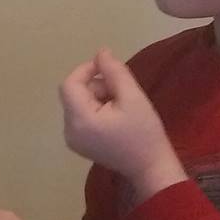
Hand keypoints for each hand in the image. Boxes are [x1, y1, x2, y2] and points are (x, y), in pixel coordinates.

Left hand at [57, 48, 186, 199]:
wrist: (150, 167)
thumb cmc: (144, 133)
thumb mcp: (132, 97)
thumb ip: (114, 72)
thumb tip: (101, 52)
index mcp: (79, 120)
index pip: (70, 84)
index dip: (86, 70)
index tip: (108, 67)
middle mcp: (69, 130)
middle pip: (74, 93)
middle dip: (96, 85)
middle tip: (122, 91)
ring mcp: (72, 139)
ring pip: (78, 103)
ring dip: (98, 96)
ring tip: (121, 105)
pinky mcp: (79, 143)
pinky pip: (81, 115)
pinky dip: (96, 109)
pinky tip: (115, 116)